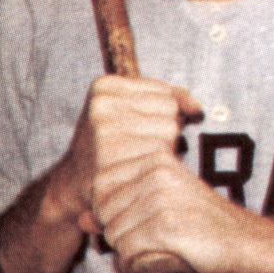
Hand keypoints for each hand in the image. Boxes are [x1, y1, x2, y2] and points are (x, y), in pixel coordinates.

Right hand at [50, 74, 201, 232]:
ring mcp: (107, 127)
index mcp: (105, 86)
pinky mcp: (114, 155)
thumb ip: (168, 99)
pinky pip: (163, 149)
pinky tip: (139, 168)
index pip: (164, 92)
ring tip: (136, 157)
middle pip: (169, 108)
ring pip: (170, 128)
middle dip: (162, 129)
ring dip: (164, 146)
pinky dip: (160, 161)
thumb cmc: (112, 148)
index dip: (160, 116)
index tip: (139, 130)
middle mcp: (103, 102)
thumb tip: (197, 110)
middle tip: (136, 147)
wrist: (76, 186)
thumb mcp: (132, 111)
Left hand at [95, 151, 267, 272]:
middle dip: (125, 237)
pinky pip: (129, 256)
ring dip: (136, 255)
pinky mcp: (166, 226)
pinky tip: (171, 261)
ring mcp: (161, 197)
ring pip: (116, 238)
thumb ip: (118, 211)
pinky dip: (145, 268)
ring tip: (167, 249)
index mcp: (153, 158)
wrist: (246, 244)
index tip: (147, 224)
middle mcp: (155, 172)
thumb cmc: (200, 227)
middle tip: (160, 240)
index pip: (101, 190)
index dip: (115, 217)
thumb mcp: (158, 211)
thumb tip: (81, 220)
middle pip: (105, 215)